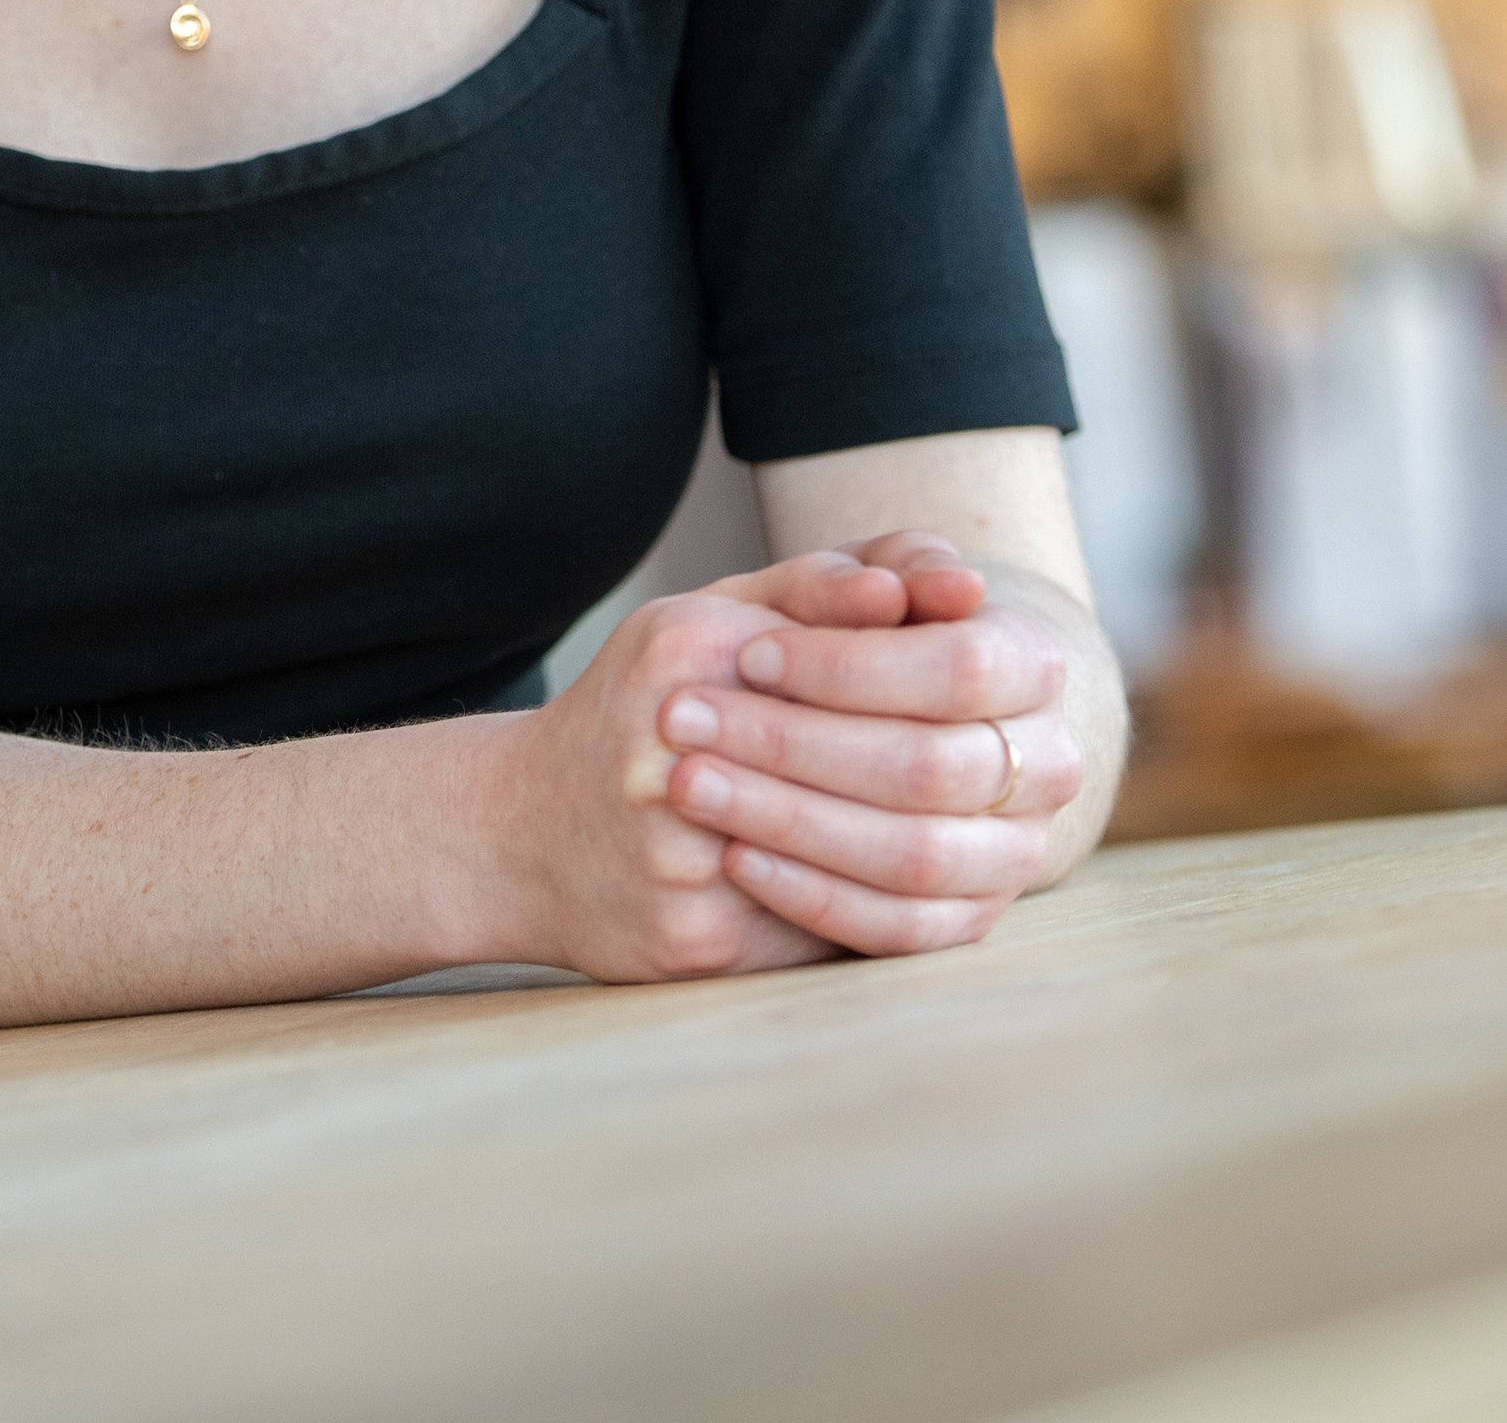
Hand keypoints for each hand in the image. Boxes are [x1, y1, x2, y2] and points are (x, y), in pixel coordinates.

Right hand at [496, 550, 961, 984]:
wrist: (517, 831)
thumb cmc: (639, 710)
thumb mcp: (709, 618)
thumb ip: (823, 585)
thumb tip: (950, 581)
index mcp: (691, 649)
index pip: (869, 655)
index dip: (948, 667)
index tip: (988, 676)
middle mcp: (678, 746)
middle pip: (900, 765)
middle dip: (966, 761)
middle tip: (1010, 754)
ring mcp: (684, 855)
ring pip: (884, 861)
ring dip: (949, 838)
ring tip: (979, 816)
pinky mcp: (698, 944)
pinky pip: (839, 936)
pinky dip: (897, 907)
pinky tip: (922, 882)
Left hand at [652, 531, 1082, 959]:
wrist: (847, 727)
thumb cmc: (831, 642)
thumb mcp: (828, 592)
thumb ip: (863, 571)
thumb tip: (920, 583)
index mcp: (1030, 663)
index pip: (961, 667)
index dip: (851, 665)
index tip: (749, 651)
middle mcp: (1046, 763)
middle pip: (931, 766)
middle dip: (795, 743)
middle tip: (684, 720)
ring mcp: (1016, 853)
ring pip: (915, 853)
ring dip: (790, 821)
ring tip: (691, 784)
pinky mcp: (971, 921)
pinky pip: (900, 929)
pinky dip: (813, 895)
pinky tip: (737, 857)